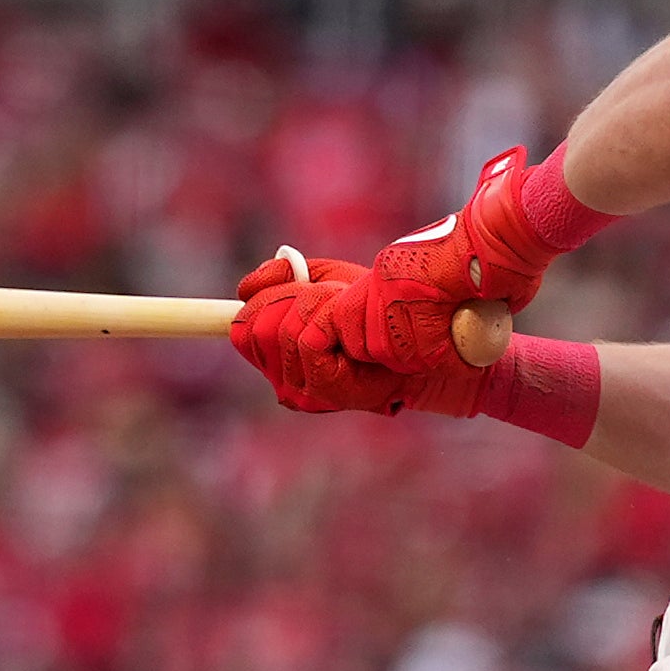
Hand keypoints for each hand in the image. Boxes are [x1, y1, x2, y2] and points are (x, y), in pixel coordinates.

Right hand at [235, 249, 495, 417]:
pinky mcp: (324, 390)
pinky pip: (304, 339)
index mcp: (283, 362)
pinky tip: (349, 321)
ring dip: (314, 304)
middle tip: (332, 298)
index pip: (241, 329)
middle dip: (291, 297)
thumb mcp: (326, 284)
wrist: (428, 335)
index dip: (260, 301)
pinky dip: (326, 317)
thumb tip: (244, 288)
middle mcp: (286, 382)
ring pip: (279, 329)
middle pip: (254, 326)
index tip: (283, 286)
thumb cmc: (381, 312)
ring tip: (347, 310)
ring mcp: (302, 391)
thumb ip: (284, 279)